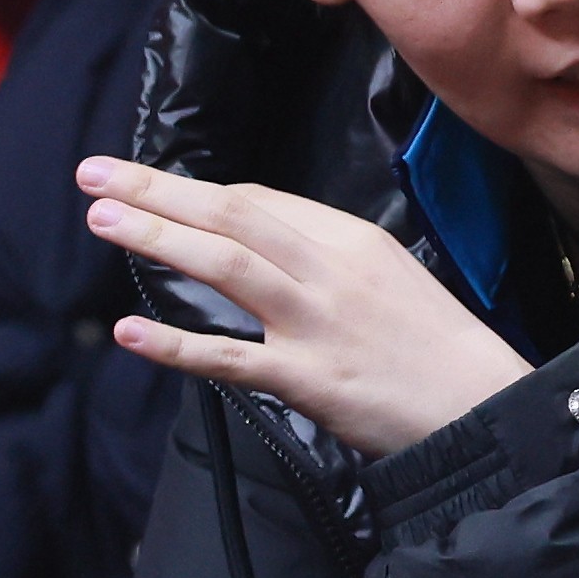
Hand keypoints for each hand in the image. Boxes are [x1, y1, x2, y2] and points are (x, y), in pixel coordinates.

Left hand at [84, 156, 532, 456]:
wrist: (481, 405)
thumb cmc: (437, 348)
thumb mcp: (391, 279)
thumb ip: (331, 262)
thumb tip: (268, 252)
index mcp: (352, 239)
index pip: (262, 202)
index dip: (199, 193)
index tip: (155, 190)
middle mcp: (331, 269)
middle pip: (232, 214)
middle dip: (157, 190)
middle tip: (96, 172)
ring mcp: (317, 321)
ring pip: (224, 264)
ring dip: (157, 236)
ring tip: (103, 217)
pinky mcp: (307, 376)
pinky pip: (227, 356)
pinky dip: (174, 344)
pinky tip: (131, 331)